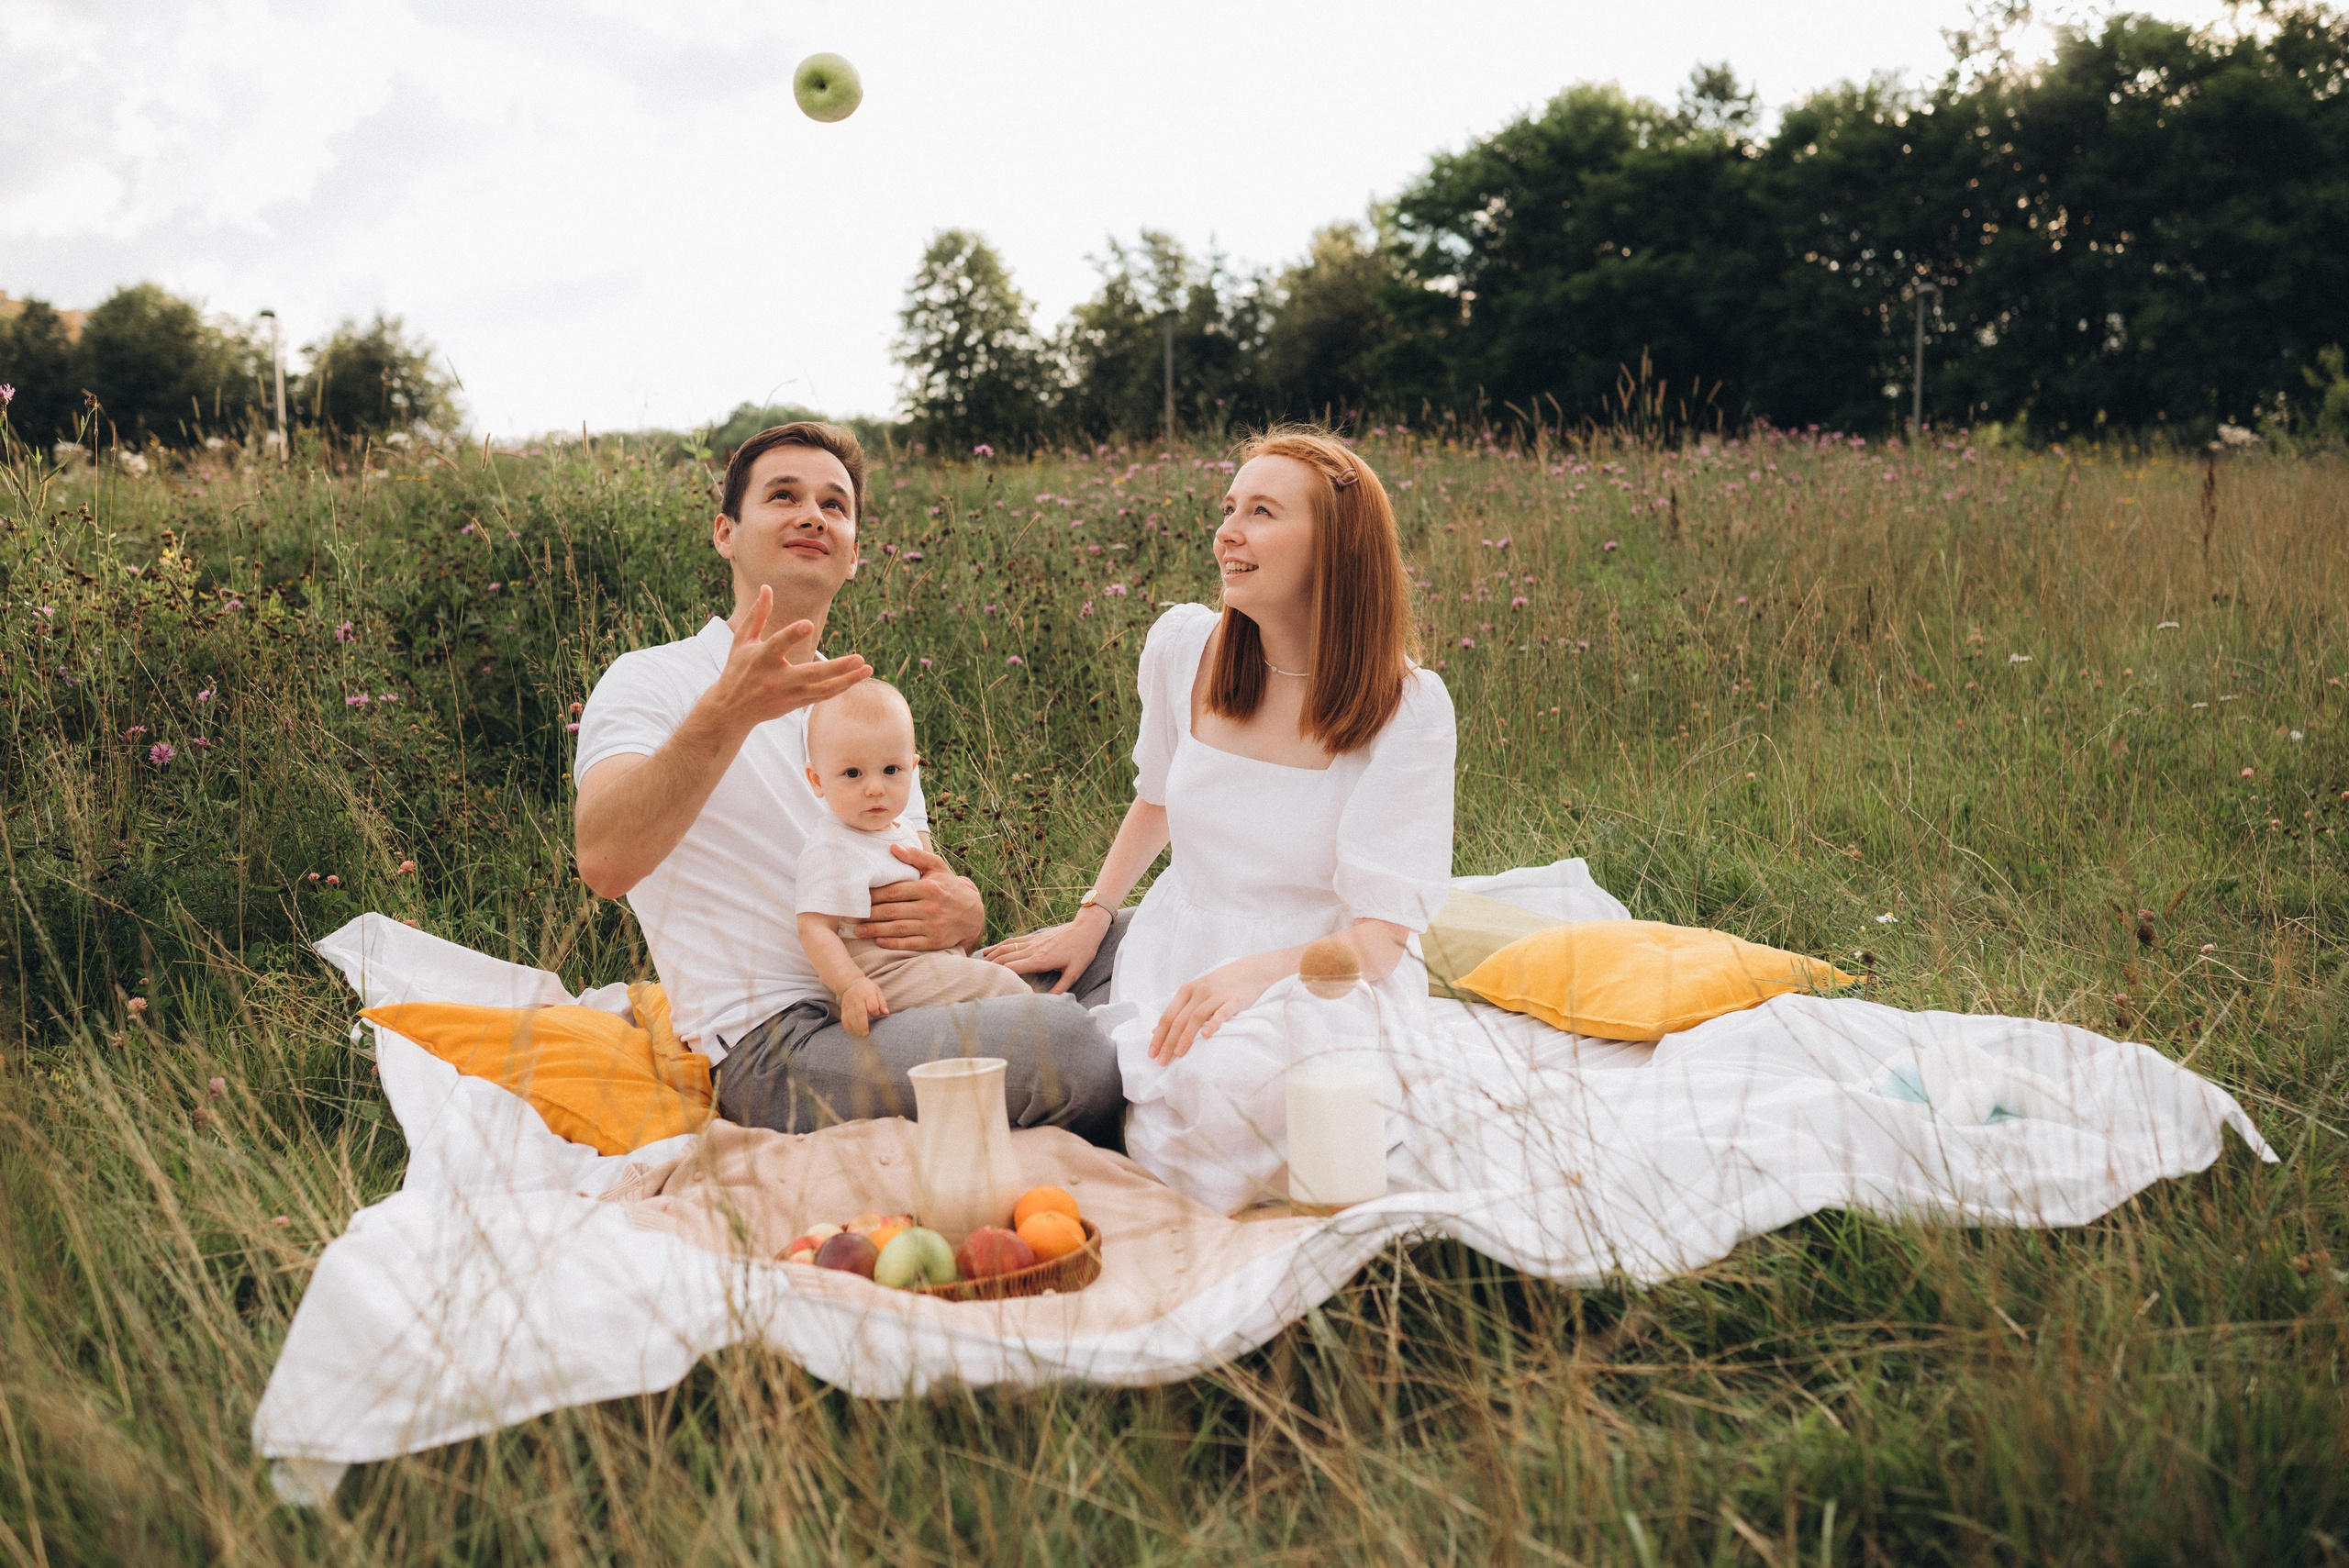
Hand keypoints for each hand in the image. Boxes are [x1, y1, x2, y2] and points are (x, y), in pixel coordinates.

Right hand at [707, 586, 868, 733]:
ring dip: (846, 680)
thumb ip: (757, 615)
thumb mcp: (742, 641)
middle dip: (835, 667)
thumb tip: (767, 587)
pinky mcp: (795, 704)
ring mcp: (788, 694)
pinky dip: (840, 688)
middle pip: (809, 674)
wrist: (731, 710)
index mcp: (760, 659)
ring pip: (822, 689)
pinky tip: (858, 677)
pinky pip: (822, 696)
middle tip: (859, 658)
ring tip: (867, 667)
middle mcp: (775, 679)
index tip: (807, 623)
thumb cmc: (737, 669)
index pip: (777, 645)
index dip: (792, 635)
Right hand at [838, 977, 887, 1037]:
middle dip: (863, 1025)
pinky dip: (848, 1026)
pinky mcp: (843, 1008)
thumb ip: (882, 1002)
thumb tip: (886, 1013)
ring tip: (860, 1034)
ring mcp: (849, 1003)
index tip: (876, 1015)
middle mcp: (857, 999)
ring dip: (855, 1027)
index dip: (874, 1012)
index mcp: (868, 994)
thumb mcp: (877, 991)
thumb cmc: (867, 989)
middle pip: (860, 1013)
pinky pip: (844, 1018)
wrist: (851, 983)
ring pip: (850, 1017)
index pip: (872, 1005)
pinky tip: (853, 1032)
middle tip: (866, 1034)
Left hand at [855, 842, 985, 950]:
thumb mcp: (938, 867)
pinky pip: (909, 944)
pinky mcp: (935, 942)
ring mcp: (933, 926)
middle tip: (851, 916)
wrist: (973, 914)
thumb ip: (916, 856)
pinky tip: (879, 941)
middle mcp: (930, 907)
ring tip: (857, 931)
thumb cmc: (950, 888)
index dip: (874, 895)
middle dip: (869, 914)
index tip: (859, 897)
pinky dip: (892, 943)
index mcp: (928, 887)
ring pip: (897, 929)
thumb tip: (893, 848)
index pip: (894, 891)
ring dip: (875, 931)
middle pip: (892, 911)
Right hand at [982, 906, 1110, 994]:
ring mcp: (1031, 942)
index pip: (1013, 968)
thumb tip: (1048, 1002)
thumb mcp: (1074, 973)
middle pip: (1004, 959)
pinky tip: (989, 950)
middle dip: (989, 968)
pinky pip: (1012, 941)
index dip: (999, 976)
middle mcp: (1032, 950)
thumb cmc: (1082, 951)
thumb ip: (1060, 988)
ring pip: (1005, 948)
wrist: (1086, 929)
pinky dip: (998, 946)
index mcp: (1040, 960)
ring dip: (990, 957)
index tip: (987, 985)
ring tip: (976, 966)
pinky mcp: (1033, 937)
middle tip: (975, 979)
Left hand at [1147, 957, 1276, 1064]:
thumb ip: (1178, 1010)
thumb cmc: (1220, 985)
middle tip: (1162, 1061)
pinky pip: (1221, 1013)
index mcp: (1186, 990)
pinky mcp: (1233, 1000)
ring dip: (1186, 1037)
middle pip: (1179, 1020)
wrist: (1250, 971)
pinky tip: (1206, 1036)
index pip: (1168, 1016)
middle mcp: (1198, 992)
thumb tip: (1156, 1030)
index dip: (1159, 1035)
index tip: (1151, 1053)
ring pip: (1196, 1018)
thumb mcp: (1195, 992)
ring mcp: (1216, 995)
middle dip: (1169, 1042)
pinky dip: (1212, 1024)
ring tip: (1179, 1055)